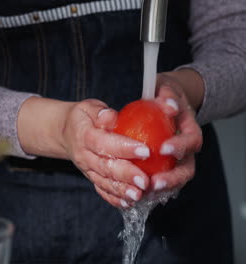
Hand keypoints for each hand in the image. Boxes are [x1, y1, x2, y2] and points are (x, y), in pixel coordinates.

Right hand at [60, 99, 151, 207]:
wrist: (64, 133)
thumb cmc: (83, 118)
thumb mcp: (89, 107)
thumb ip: (100, 112)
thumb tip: (112, 117)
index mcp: (84, 136)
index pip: (103, 143)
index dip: (124, 148)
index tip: (145, 151)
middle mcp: (84, 156)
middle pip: (104, 167)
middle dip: (126, 175)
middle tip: (144, 180)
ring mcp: (87, 169)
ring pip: (104, 182)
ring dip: (122, 190)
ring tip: (139, 195)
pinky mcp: (91, 178)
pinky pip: (101, 190)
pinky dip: (114, 199)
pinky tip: (128, 204)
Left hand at [150, 72, 203, 191]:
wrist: (166, 102)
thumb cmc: (163, 95)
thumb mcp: (165, 88)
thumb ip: (167, 94)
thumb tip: (168, 104)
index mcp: (189, 129)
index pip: (192, 140)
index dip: (180, 146)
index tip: (164, 148)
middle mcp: (186, 149)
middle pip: (186, 169)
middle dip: (172, 178)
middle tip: (154, 182)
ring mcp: (176, 161)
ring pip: (174, 181)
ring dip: (160, 189)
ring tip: (144, 193)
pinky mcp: (164, 168)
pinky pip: (159, 182)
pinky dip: (149, 190)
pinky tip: (134, 195)